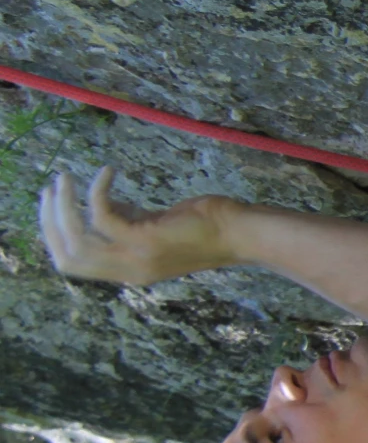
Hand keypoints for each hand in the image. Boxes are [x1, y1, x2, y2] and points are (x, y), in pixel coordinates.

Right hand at [38, 168, 235, 286]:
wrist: (242, 235)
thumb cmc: (207, 227)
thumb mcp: (158, 228)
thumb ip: (129, 221)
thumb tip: (104, 203)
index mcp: (130, 272)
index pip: (74, 266)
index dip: (55, 238)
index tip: (52, 208)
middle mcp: (130, 271)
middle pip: (67, 257)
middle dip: (50, 222)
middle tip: (51, 190)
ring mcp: (138, 257)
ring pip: (77, 238)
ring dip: (64, 206)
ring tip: (65, 179)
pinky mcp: (147, 239)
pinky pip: (103, 214)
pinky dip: (98, 190)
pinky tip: (108, 171)